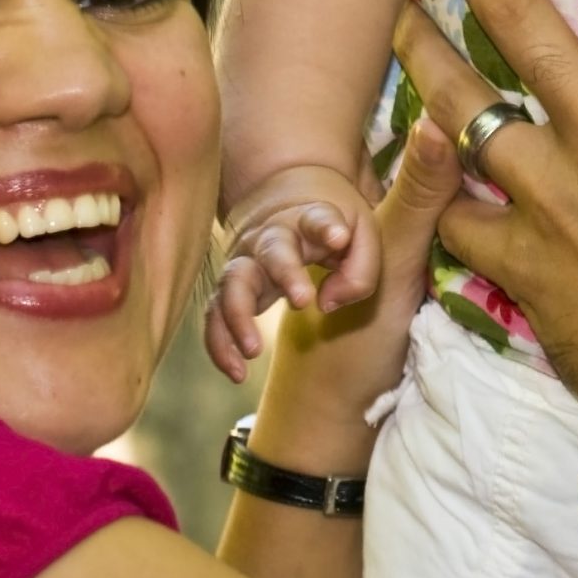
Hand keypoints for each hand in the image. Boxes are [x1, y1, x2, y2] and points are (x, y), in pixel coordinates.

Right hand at [205, 162, 384, 380]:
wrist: (284, 204)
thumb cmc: (332, 231)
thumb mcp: (361, 236)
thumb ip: (360, 268)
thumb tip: (326, 304)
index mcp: (309, 220)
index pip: (318, 219)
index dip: (328, 227)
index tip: (339, 237)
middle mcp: (272, 238)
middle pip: (272, 251)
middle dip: (285, 273)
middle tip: (302, 301)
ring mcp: (246, 263)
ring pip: (231, 285)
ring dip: (239, 317)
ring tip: (254, 350)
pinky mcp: (230, 290)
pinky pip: (216, 317)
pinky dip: (221, 345)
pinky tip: (237, 372)